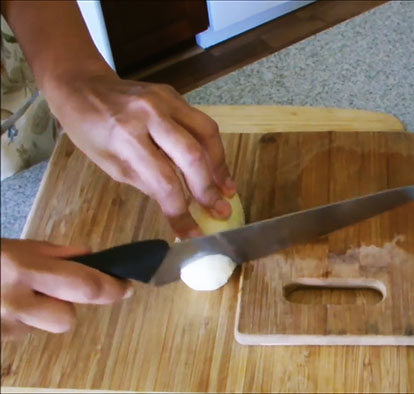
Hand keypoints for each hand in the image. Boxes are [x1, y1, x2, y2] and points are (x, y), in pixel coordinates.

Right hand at [1, 238, 131, 339]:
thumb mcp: (16, 248)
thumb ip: (54, 254)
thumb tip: (90, 258)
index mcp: (24, 270)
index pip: (85, 286)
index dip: (111, 289)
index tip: (125, 288)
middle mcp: (15, 302)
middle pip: (67, 318)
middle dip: (66, 305)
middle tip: (49, 290)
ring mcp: (4, 326)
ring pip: (44, 328)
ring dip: (40, 315)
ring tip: (17, 296)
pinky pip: (23, 333)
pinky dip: (22, 321)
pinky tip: (6, 306)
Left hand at [43, 71, 235, 237]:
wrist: (83, 86)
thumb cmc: (90, 129)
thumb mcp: (111, 164)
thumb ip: (147, 182)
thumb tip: (178, 206)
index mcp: (125, 137)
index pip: (163, 180)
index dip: (180, 210)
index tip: (191, 232)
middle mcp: (149, 115)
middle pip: (192, 156)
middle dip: (208, 189)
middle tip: (220, 211)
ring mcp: (165, 100)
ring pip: (207, 133)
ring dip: (220, 166)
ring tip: (227, 189)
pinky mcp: (175, 96)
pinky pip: (202, 123)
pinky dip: (212, 148)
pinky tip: (215, 167)